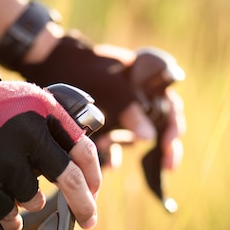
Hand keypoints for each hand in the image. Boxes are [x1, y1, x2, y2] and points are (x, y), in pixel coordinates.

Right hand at [0, 65, 100, 229]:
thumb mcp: (22, 101)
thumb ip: (48, 127)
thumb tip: (75, 166)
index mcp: (44, 111)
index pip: (82, 149)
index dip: (93, 175)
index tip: (95, 192)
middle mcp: (28, 133)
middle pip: (70, 180)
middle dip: (83, 205)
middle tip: (89, 221)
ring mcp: (4, 158)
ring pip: (33, 197)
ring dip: (28, 200)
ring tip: (11, 186)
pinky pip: (6, 210)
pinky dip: (10, 218)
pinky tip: (11, 219)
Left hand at [16, 34, 185, 169]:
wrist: (54, 63)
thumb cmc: (88, 70)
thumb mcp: (112, 90)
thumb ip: (131, 112)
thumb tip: (149, 138)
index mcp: (149, 84)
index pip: (172, 110)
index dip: (174, 129)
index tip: (167, 146)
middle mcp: (139, 99)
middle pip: (160, 127)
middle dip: (162, 148)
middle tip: (167, 166)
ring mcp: (122, 112)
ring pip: (135, 137)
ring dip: (128, 147)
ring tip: (112, 153)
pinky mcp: (105, 124)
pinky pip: (116, 144)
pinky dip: (113, 154)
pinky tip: (108, 164)